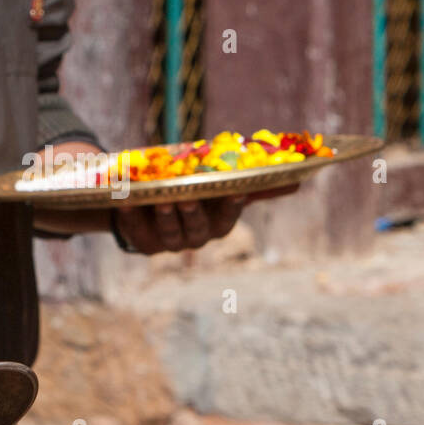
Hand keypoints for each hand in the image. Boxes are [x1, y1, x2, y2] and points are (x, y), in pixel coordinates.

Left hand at [113, 182, 299, 253]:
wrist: (147, 207)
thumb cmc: (192, 194)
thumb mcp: (218, 188)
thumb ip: (250, 185)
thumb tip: (298, 181)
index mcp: (217, 224)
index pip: (228, 218)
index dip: (231, 207)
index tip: (233, 192)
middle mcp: (197, 237)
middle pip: (198, 228)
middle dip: (193, 213)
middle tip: (186, 197)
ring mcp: (170, 243)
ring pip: (170, 232)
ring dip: (165, 216)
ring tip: (158, 200)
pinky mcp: (144, 244)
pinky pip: (137, 231)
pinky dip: (131, 218)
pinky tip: (125, 203)